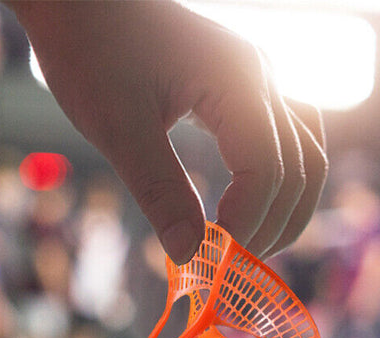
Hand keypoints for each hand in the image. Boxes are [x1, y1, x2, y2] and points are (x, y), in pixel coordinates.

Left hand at [9, 0, 327, 262]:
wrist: (77, 1)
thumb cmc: (90, 52)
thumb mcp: (120, 129)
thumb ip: (159, 190)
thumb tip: (188, 254)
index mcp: (238, 81)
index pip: (270, 168)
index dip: (249, 222)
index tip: (214, 261)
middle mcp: (260, 76)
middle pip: (302, 164)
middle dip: (274, 223)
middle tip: (233, 268)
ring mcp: (253, 78)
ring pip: (300, 150)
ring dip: (281, 205)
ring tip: (244, 248)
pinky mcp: (236, 86)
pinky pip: (277, 138)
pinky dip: (268, 180)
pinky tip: (239, 207)